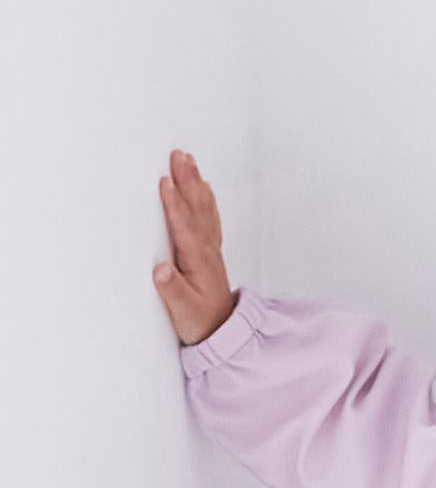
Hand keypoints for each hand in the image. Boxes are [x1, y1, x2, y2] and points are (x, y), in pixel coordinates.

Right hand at [154, 148, 236, 345]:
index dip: (174, 204)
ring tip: (188, 161)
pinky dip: (204, 199)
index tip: (165, 182)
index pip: (184, 227)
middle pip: (196, 209)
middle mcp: (207, 251)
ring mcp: (210, 250)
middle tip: (179, 155)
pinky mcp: (209, 252)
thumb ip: (172, 290)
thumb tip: (161, 270)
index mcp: (198, 262)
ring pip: (203, 210)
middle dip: (188, 182)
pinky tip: (202, 187)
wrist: (222, 332)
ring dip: (195, 184)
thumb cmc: (200, 322)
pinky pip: (207, 218)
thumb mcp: (183, 311)